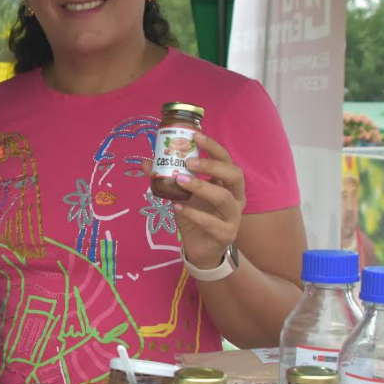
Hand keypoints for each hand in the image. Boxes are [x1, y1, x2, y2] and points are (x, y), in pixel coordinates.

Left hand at [147, 133, 245, 269]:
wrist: (201, 248)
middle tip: (188, 161)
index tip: (195, 135)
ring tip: (179, 180)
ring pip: (224, 198)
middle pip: (235, 175)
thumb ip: (167, 179)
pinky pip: (211, 223)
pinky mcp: (225, 234)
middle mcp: (236, 198)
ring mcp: (233, 217)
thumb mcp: (181, 195)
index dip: (213, 147)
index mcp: (229, 184)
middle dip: (212, 165)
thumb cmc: (196, 217)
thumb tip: (146, 162)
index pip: (226, 160)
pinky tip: (177, 207)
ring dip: (201, 187)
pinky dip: (193, 213)